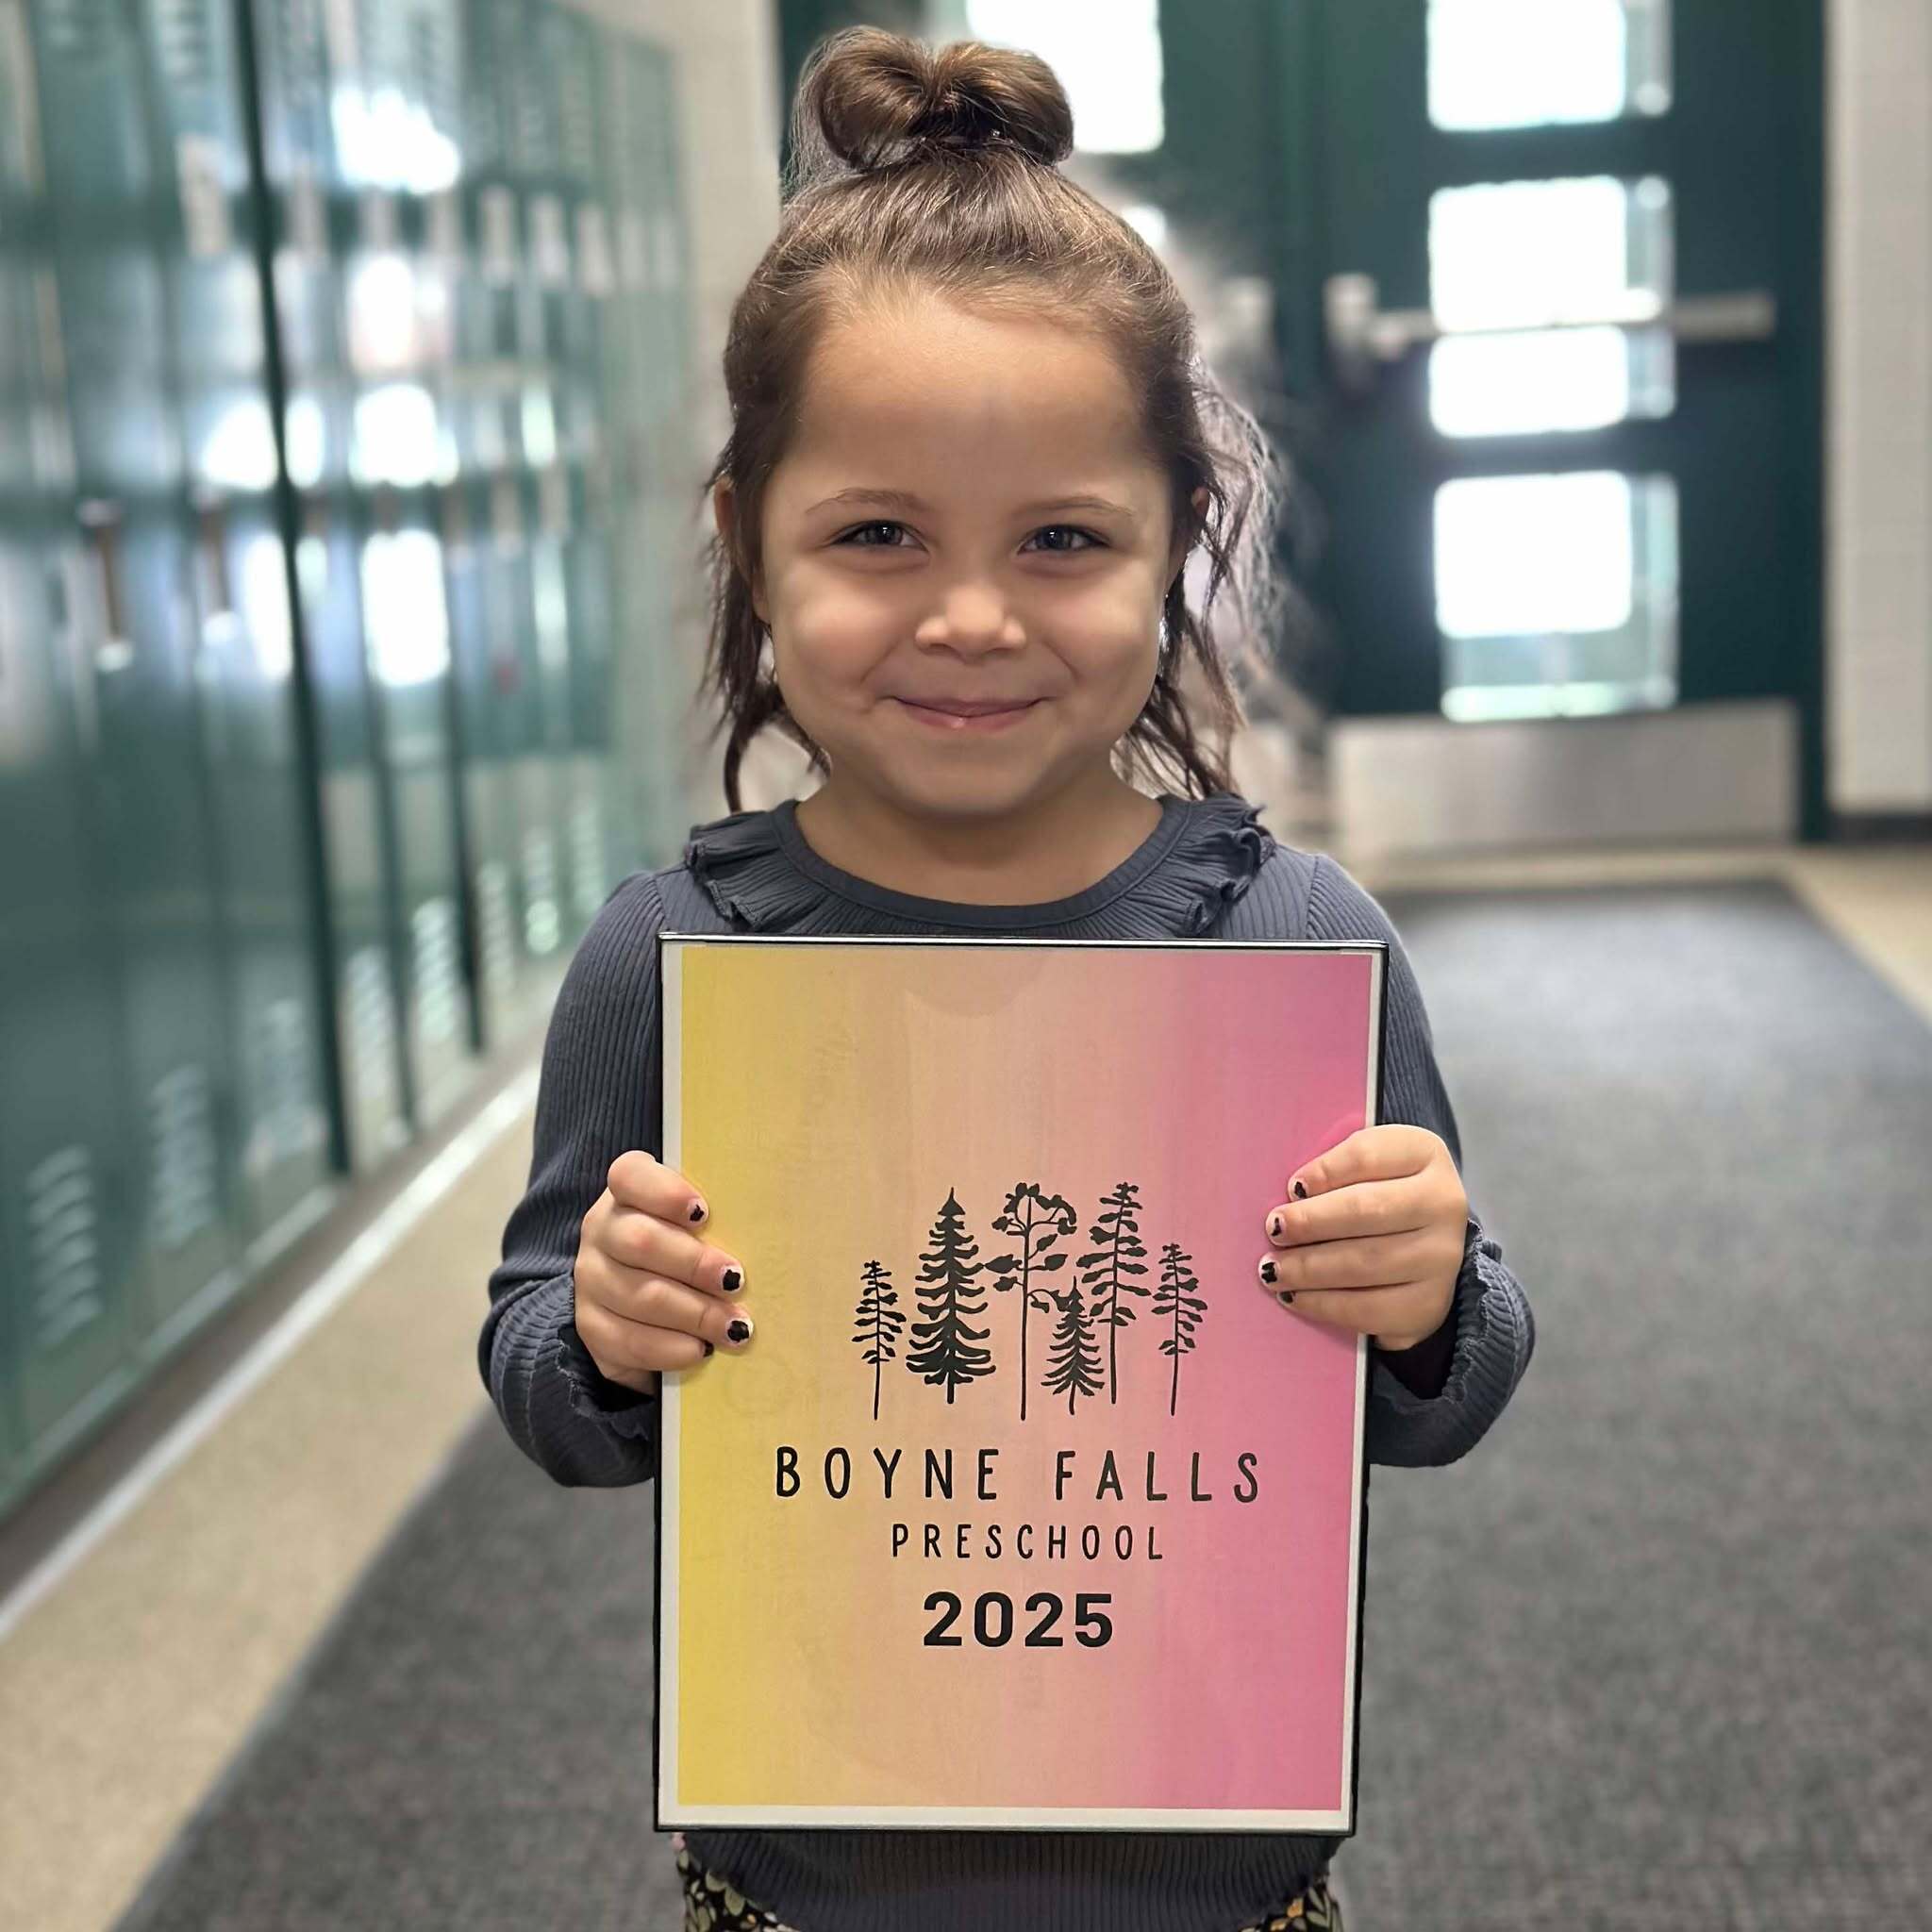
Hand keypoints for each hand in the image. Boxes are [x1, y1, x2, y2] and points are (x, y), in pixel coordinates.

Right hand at [573, 1151, 754, 1393]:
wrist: (647, 1304)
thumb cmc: (693, 1250)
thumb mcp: (703, 1226)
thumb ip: (722, 1218)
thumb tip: (772, 1228)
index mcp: (627, 1191)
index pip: (630, 1176)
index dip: (666, 1193)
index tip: (704, 1213)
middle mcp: (602, 1229)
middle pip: (639, 1241)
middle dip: (694, 1264)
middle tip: (735, 1280)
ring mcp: (591, 1278)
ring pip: (637, 1295)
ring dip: (692, 1314)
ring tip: (734, 1327)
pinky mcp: (591, 1325)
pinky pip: (627, 1340)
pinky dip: (669, 1348)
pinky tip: (700, 1350)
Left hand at [1257, 1126, 1466, 1351]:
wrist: (1422, 1247)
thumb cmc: (1376, 1195)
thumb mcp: (1364, 1168)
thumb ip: (1333, 1171)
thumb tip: (1290, 1198)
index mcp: (1423, 1152)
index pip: (1369, 1155)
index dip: (1326, 1171)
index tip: (1292, 1188)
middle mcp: (1443, 1202)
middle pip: (1367, 1209)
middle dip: (1311, 1222)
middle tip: (1274, 1231)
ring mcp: (1442, 1255)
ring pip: (1366, 1262)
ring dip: (1310, 1268)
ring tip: (1274, 1270)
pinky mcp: (1430, 1302)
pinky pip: (1371, 1308)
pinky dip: (1325, 1305)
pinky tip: (1296, 1297)